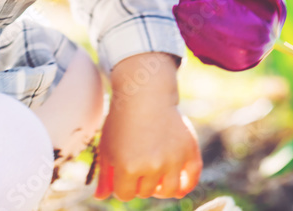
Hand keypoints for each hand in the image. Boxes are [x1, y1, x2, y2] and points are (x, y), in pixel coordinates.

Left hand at [92, 53, 201, 200]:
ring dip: (161, 188)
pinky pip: (191, 179)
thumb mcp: (107, 146)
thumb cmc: (122, 120)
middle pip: (146, 192)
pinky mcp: (189, 151)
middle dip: (140, 181)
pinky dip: (186, 184)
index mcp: (128, 167)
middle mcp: (152, 166)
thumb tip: (100, 198)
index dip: (122, 185)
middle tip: (139, 163)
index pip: (125, 195)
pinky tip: (178, 184)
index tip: (122, 171)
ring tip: (156, 177)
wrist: (145, 94)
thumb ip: (104, 175)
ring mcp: (173, 159)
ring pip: (169, 191)